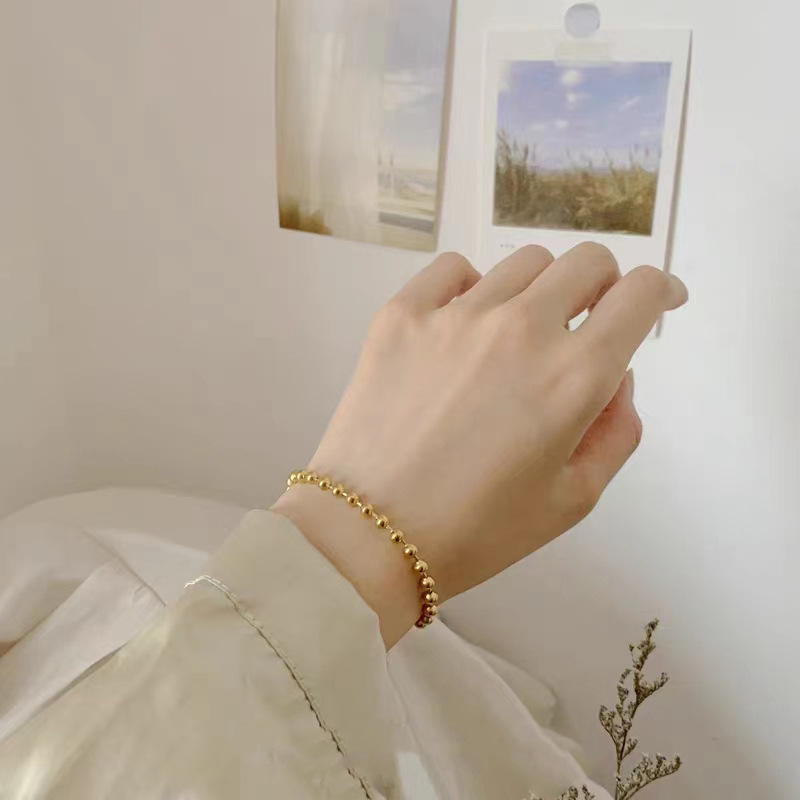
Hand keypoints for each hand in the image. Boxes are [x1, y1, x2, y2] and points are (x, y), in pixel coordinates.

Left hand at [272, 243, 687, 646]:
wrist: (369, 537)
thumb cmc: (477, 531)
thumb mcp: (574, 499)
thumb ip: (617, 430)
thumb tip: (617, 375)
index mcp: (574, 376)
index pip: (638, 293)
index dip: (659, 290)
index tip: (657, 302)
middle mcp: (521, 328)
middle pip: (587, 262)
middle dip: (603, 286)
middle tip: (586, 322)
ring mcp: (457, 314)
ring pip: (524, 262)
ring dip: (540, 290)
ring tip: (518, 335)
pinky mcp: (402, 314)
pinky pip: (454, 269)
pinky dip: (473, 286)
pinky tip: (464, 324)